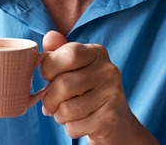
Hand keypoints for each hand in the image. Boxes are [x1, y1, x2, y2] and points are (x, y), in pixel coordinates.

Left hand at [39, 31, 157, 144]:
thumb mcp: (75, 68)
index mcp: (97, 53)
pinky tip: (80, 123)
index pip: (68, 54)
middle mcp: (109, 71)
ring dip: (59, 116)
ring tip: (67, 113)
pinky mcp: (110, 119)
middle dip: (49, 99)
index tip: (48, 77)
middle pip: (63, 84)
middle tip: (51, 104)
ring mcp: (112, 95)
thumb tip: (49, 36)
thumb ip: (60, 51)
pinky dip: (70, 128)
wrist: (117, 122)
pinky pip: (73, 127)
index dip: (49, 68)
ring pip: (66, 109)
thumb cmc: (88, 91)